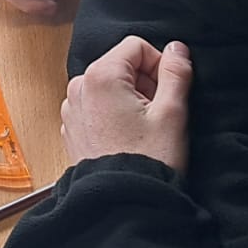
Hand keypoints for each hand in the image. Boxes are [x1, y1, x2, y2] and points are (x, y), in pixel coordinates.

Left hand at [62, 35, 191, 171]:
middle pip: (120, 65)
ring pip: (109, 86)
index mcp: (100, 76)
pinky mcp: (72, 127)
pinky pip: (96, 106)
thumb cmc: (148, 159)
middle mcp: (78, 87)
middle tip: (158, 112)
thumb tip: (176, 48)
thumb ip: (176, 73)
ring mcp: (71, 108)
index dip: (159, 64)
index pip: (136, 46)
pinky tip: (127, 137)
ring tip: (143, 128)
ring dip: (130, 98)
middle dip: (144, 82)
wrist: (123, 201)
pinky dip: (113, 113)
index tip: (168, 91)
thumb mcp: (172, 113)